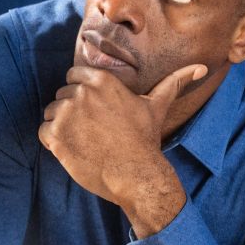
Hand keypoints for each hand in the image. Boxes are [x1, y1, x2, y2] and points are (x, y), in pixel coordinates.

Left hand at [38, 63, 206, 236]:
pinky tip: (74, 150)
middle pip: (62, 95)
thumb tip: (202, 69)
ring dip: (62, 126)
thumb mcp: (158, 106)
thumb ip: (175, 82)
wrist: (137, 176)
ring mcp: (65, 115)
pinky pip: (42, 132)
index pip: (73, 76)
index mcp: (101, 80)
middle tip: (94, 131)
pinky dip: (53, 142)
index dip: (82, 94)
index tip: (95, 112)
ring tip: (85, 141)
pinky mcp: (55, 137)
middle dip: (73, 112)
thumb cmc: (146, 140)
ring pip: (51, 113)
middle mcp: (80, 93)